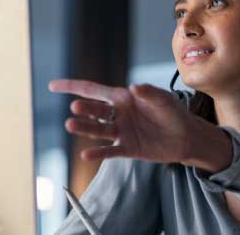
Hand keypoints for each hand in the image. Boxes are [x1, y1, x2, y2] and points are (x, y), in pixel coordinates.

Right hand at [48, 79, 231, 171]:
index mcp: (123, 97)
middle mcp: (118, 114)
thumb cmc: (173, 113)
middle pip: (94, 110)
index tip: (53, 86)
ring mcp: (121, 132)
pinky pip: (109, 151)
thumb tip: (134, 87)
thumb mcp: (164, 99)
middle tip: (76, 109)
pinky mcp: (127, 148)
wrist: (186, 137)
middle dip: (84, 109)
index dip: (72, 87)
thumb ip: (149, 93)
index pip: (93, 90)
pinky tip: (86, 154)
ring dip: (85, 129)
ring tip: (71, 126)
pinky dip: (98, 153)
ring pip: (98, 130)